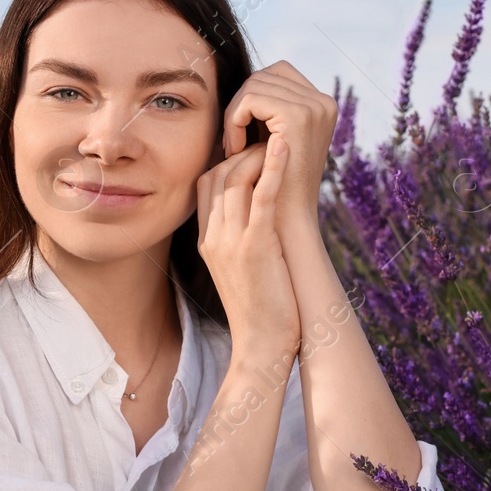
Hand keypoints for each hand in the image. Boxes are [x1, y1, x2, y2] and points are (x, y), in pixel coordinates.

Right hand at [195, 137, 299, 360]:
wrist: (262, 346)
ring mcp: (230, 242)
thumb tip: (263, 208)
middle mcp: (212, 237)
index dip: (227, 161)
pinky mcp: (255, 248)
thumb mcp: (241, 267)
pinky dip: (272, 168)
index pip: (206, 185)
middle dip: (241, 152)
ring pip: (234, 179)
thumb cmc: (261, 308)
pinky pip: (260, 197)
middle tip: (268, 144)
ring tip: (279, 144)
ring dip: (257, 155)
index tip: (252, 153)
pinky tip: (284, 148)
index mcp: (207, 241)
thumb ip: (243, 235)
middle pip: (216, 175)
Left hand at [220, 61, 338, 239]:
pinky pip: (250, 99)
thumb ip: (268, 111)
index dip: (252, 97)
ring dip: (234, 115)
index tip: (241, 130)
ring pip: (254, 85)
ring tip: (232, 148)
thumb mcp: (275, 141)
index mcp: (323, 104)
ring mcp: (314, 107)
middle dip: (241, 105)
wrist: (289, 221)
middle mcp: (324, 101)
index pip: (277, 74)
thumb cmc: (277, 185)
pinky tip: (234, 149)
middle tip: (231, 141)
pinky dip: (233, 122)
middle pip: (264, 76)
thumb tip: (243, 81)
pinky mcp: (297, 116)